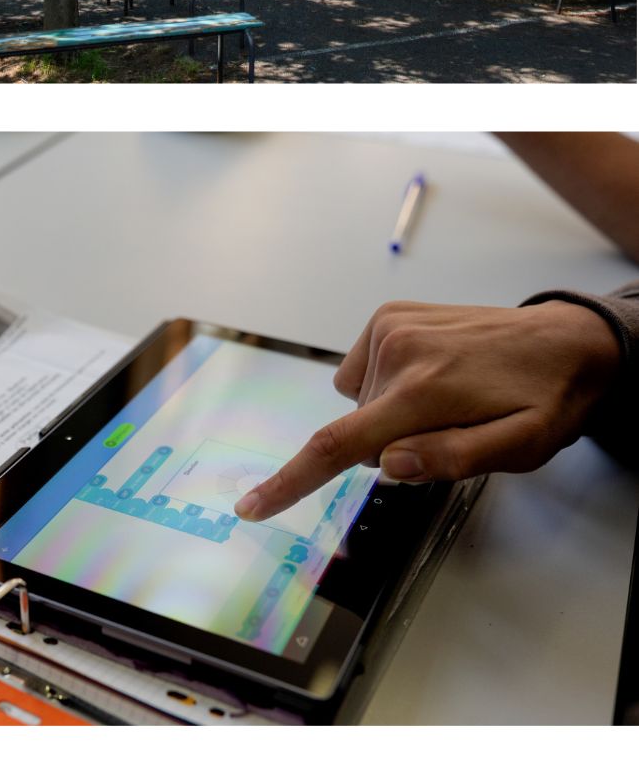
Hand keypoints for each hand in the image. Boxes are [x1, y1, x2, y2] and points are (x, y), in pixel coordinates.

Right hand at [235, 300, 621, 522]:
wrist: (569, 339)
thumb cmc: (548, 399)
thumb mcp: (522, 448)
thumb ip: (454, 458)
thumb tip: (389, 464)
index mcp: (424, 394)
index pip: (340, 446)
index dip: (290, 480)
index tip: (251, 505)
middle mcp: (397, 354)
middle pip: (358, 431)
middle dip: (390, 444)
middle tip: (448, 432)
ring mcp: (390, 329)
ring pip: (359, 403)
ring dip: (389, 414)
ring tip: (445, 400)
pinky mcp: (389, 316)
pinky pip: (360, 370)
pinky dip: (382, 384)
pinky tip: (427, 376)